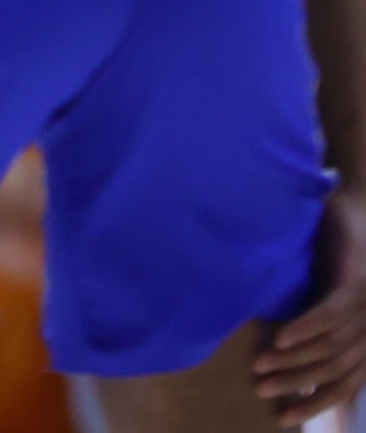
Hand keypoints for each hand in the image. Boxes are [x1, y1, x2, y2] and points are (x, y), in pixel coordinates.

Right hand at [256, 192, 365, 424]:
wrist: (356, 205)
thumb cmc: (337, 247)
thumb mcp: (328, 292)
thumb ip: (315, 320)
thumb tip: (283, 351)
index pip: (346, 381)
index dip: (317, 403)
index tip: (285, 418)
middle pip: (335, 370)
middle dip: (297, 385)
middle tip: (263, 391)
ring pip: (329, 348)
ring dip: (292, 362)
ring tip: (260, 367)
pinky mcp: (357, 283)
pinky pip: (328, 316)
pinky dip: (303, 330)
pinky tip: (278, 338)